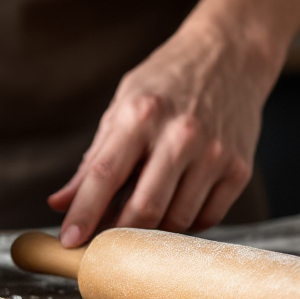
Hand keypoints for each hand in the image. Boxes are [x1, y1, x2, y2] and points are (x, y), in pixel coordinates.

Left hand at [48, 22, 270, 244]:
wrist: (230, 55)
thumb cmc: (166, 82)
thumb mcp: (121, 108)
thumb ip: (94, 160)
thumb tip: (60, 203)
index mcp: (140, 116)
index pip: (105, 175)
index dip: (83, 213)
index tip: (68, 241)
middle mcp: (180, 136)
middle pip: (144, 208)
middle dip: (118, 235)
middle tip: (102, 244)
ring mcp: (214, 154)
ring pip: (177, 220)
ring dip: (152, 231)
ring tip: (138, 217)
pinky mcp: (239, 168)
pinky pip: (208, 217)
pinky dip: (184, 225)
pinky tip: (172, 209)